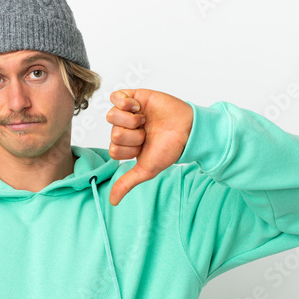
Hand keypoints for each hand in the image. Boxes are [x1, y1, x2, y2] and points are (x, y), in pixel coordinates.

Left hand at [106, 89, 193, 205]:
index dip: (129, 150)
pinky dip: (124, 103)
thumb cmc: (169, 149)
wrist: (187, 130)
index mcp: (125, 145)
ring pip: (111, 116)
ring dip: (130, 121)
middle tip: (147, 133)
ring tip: (145, 120)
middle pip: (113, 133)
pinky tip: (137, 107)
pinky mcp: (134, 96)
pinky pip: (115, 96)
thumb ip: (126, 183)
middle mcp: (124, 129)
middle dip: (132, 136)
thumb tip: (112, 202)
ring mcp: (128, 112)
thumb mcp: (146, 170)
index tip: (143, 147)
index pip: (113, 149)